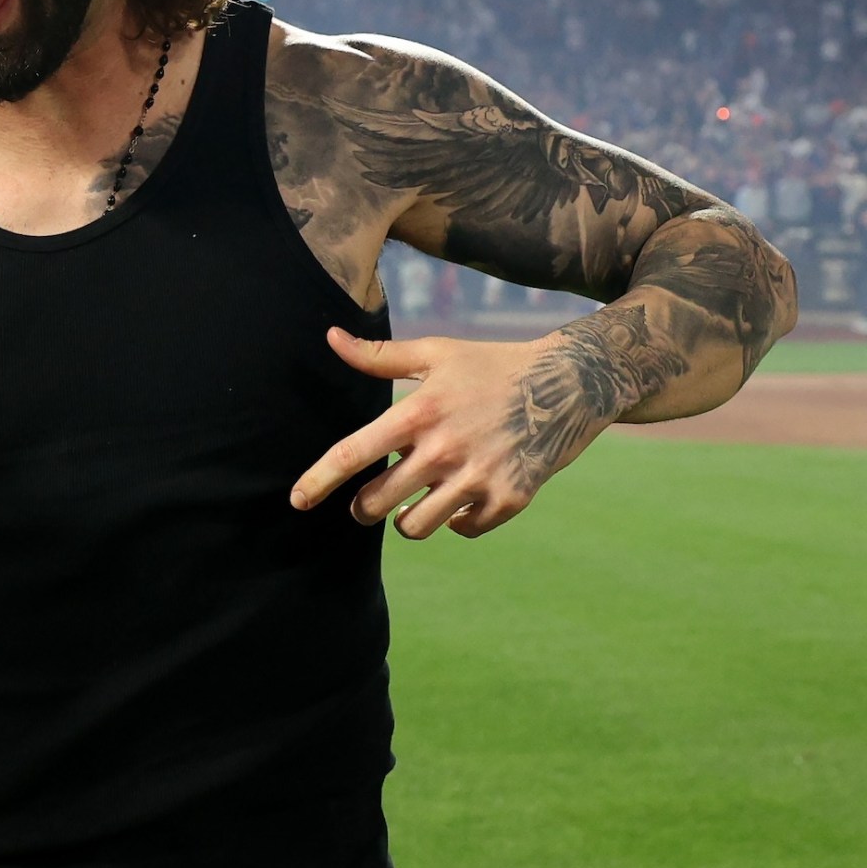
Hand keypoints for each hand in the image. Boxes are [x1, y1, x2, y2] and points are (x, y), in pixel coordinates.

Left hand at [291, 327, 598, 539]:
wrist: (571, 383)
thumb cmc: (492, 365)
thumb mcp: (437, 353)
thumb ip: (380, 356)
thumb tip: (331, 337)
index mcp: (419, 413)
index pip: (352, 454)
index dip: (318, 481)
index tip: (296, 501)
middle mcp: (444, 449)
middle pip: (376, 503)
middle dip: (364, 509)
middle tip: (370, 502)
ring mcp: (478, 477)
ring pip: (415, 527)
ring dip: (406, 521)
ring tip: (413, 504)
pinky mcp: (511, 498)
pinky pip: (463, 530)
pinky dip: (456, 522)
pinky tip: (461, 503)